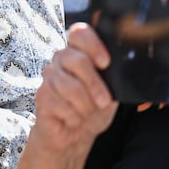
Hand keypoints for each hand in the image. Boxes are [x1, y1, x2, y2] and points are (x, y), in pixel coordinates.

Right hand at [30, 23, 117, 152]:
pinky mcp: (41, 95)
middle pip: (77, 60)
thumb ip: (115, 78)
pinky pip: (60, 103)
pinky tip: (72, 119)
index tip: (105, 63)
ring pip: (70, 86)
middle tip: (103, 102)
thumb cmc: (92, 111)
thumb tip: (126, 68)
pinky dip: (73, 117)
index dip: (92, 44)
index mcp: (79, 53)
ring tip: (86, 113)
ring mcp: (49, 77)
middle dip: (94, 84)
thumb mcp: (111, 93)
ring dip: (85, 106)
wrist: (73, 136)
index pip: (79, 33)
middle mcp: (61, 60)